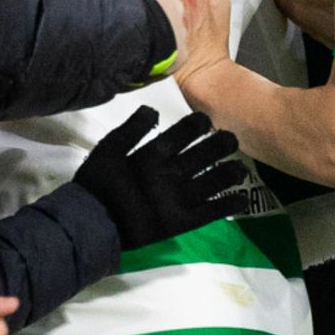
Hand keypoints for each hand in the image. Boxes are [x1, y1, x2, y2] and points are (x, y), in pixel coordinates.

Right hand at [72, 105, 250, 251]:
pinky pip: (211, 212)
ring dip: (231, 172)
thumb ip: (132, 128)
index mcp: (153, 155)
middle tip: (231, 139)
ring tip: (240, 168)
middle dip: (222, 144)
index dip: (198, 123)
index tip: (205, 120)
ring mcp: (179, 200)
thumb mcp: (108, 148)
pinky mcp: (182, 223)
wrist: (92, 224)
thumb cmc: (98, 184)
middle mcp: (170, 175)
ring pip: (214, 181)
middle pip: (205, 154)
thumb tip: (154, 110)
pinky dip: (229, 204)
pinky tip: (242, 198)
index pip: (183, 132)